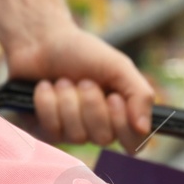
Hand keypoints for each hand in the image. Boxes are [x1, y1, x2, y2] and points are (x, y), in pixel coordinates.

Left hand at [3, 22, 155, 151]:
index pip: (133, 142)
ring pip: (77, 136)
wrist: (40, 40)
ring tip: (62, 81)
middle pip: (103, 138)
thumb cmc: (81, 52)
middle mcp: (97, 127)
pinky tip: (44, 86)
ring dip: (69, 101)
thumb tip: (144, 128)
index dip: (123, 124)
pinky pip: (51, 130)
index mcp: (120, 112)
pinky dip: (48, 102)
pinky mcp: (44, 130)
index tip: (113, 97)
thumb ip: (139, 94)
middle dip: (91, 105)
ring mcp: (70, 131)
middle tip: (84, 81)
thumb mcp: (117, 66)